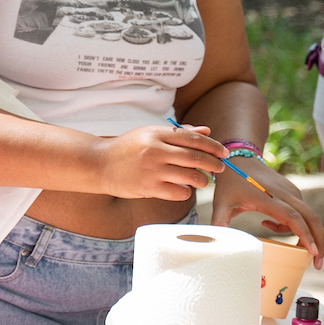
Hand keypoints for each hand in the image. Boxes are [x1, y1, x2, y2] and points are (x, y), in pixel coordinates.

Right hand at [90, 124, 228, 201]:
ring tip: (203, 180)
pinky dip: (186, 192)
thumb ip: (179, 134)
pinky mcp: (148, 188)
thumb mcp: (150, 134)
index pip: (193, 138)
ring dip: (202, 180)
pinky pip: (178, 192)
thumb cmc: (128, 148)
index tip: (224, 152)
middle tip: (221, 168)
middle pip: (195, 157)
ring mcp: (152, 170)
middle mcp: (155, 150)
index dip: (212, 146)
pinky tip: (184, 189)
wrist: (99, 164)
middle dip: (213, 164)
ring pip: (190, 176)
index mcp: (157, 133)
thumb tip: (207, 132)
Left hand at [209, 149, 323, 258]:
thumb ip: (219, 223)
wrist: (239, 157)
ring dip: (307, 235)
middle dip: (318, 241)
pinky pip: (301, 212)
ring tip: (291, 247)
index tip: (312, 252)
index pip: (293, 217)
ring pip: (309, 217)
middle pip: (311, 218)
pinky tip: (268, 224)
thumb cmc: (230, 182)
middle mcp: (285, 193)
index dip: (305, 235)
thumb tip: (216, 245)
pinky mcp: (292, 191)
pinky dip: (295, 225)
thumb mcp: (221, 203)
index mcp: (268, 197)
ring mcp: (291, 191)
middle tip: (317, 264)